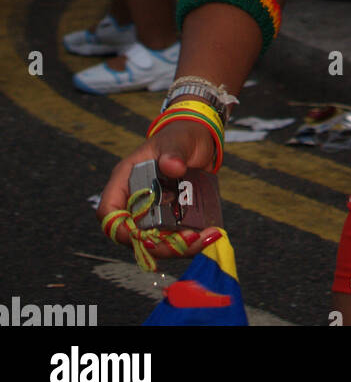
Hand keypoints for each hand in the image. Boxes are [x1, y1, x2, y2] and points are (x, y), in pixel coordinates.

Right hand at [97, 123, 219, 262]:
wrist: (200, 138)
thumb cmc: (182, 135)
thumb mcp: (178, 140)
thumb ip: (174, 152)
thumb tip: (171, 166)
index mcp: (126, 179)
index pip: (109, 213)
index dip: (119, 229)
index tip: (141, 237)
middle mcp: (136, 200)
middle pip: (135, 235)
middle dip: (160, 244)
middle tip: (189, 239)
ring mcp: (153, 211)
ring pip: (156, 240)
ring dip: (177, 246)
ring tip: (203, 238)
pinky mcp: (171, 217)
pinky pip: (174, 236)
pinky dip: (189, 241)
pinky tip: (209, 234)